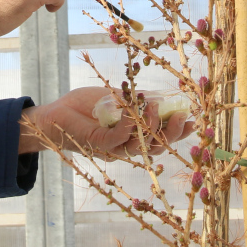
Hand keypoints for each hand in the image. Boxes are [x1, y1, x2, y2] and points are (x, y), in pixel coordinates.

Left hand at [19, 87, 195, 158]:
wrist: (54, 114)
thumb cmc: (83, 106)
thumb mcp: (114, 98)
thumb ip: (135, 101)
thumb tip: (161, 98)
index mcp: (132, 136)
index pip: (159, 138)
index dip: (177, 132)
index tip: (192, 120)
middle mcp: (125, 146)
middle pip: (155, 147)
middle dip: (171, 134)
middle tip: (182, 118)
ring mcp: (112, 147)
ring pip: (140, 146)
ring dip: (151, 127)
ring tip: (156, 109)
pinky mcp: (98, 144)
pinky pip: (118, 140)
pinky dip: (128, 127)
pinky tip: (132, 115)